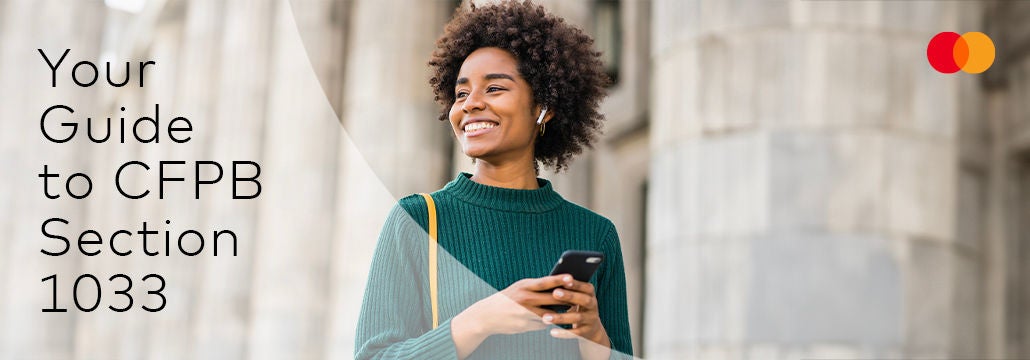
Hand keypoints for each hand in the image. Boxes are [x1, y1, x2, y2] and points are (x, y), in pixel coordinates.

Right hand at [450, 274, 572, 357]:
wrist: (487, 315)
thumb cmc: (507, 298)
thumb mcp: (519, 288)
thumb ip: (535, 287)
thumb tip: (556, 287)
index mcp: (523, 286)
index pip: (545, 282)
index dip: (559, 279)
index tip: (572, 277)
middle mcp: (525, 299)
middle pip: (551, 298)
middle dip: (565, 298)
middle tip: (579, 296)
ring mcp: (525, 313)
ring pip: (549, 313)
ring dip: (559, 312)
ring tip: (570, 309)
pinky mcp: (525, 325)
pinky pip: (542, 323)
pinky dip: (548, 321)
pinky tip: (553, 319)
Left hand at [540, 274, 609, 346]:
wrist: (591, 327)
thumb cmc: (576, 305)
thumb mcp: (576, 296)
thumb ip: (567, 289)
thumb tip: (549, 282)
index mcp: (590, 293)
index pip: (585, 287)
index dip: (576, 284)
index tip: (564, 281)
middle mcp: (593, 305)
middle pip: (584, 300)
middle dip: (569, 296)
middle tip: (555, 293)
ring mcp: (591, 318)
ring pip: (577, 317)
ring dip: (561, 317)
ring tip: (545, 317)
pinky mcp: (586, 331)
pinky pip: (575, 332)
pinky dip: (564, 333)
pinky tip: (552, 332)